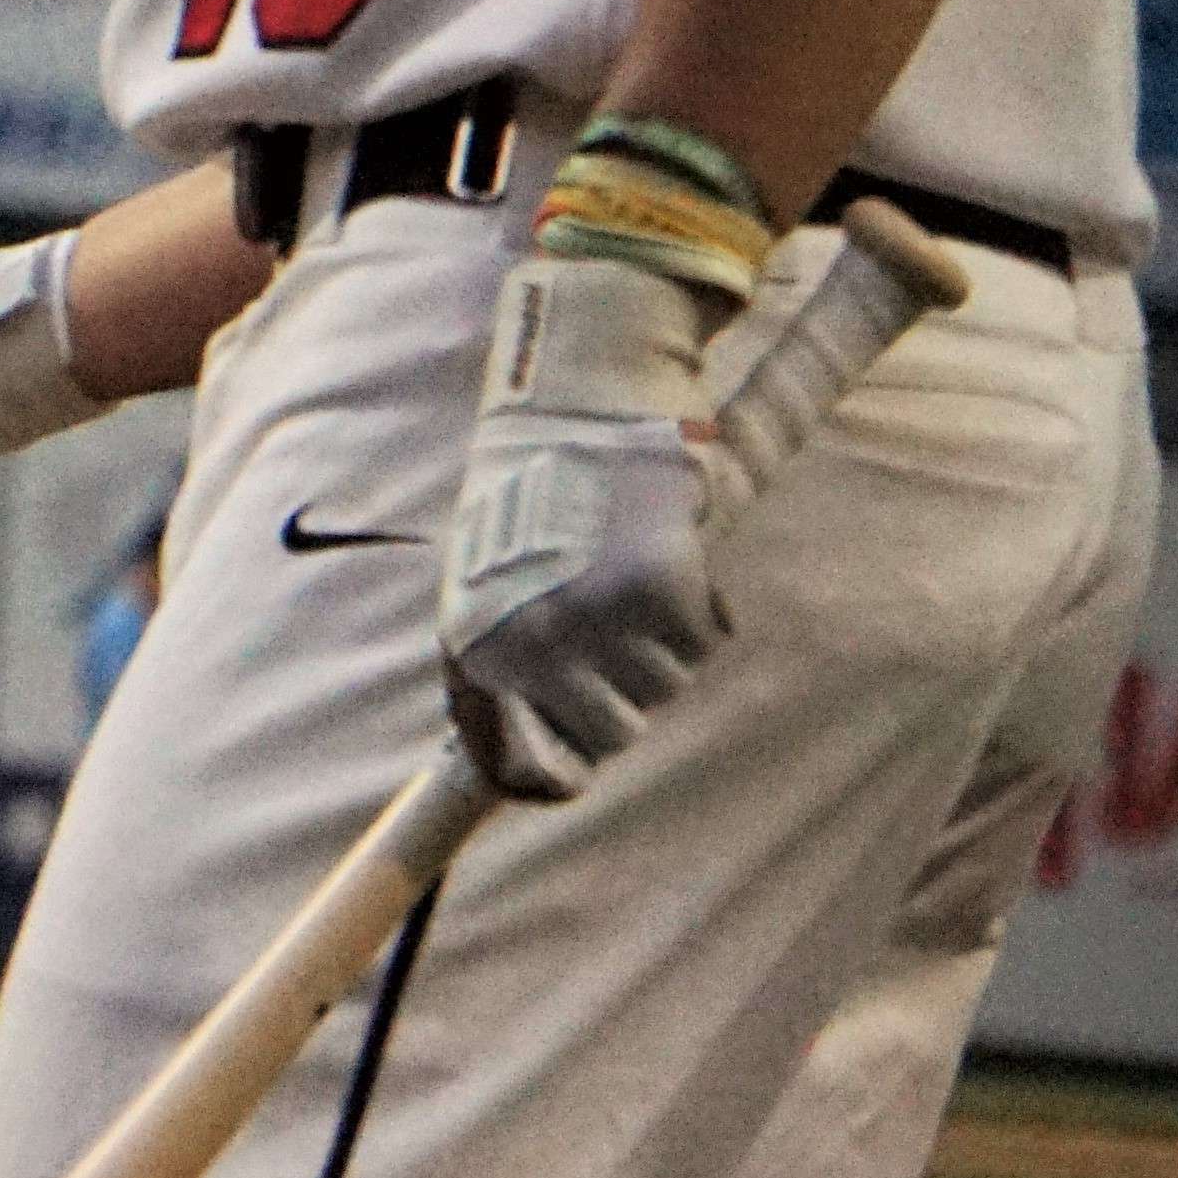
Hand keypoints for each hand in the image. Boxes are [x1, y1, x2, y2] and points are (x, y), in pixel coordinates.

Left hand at [438, 251, 726, 800]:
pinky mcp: (660, 592)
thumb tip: (514, 769)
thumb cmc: (530, 492)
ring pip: (664, 689)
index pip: (515, 761)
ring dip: (660, 646)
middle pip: (612, 733)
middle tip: (613, 626)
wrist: (576, 398)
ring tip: (629, 575)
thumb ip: (499, 665)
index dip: (549, 779)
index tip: (565, 778)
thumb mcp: (483, 578)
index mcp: (475, 641)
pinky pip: (701, 643)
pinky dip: (699, 610)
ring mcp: (596, 621)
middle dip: (622, 691)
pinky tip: (669, 557)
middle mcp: (531, 642)